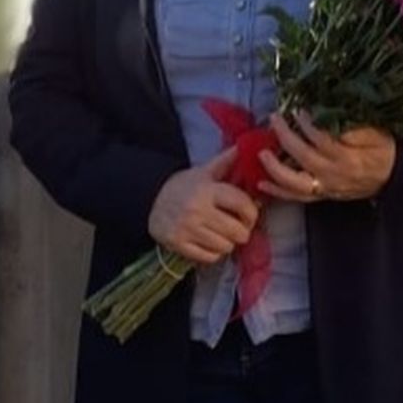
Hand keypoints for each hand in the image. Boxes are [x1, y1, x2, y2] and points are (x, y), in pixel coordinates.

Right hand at [148, 148, 261, 263]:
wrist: (149, 199)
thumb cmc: (184, 186)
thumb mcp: (204, 172)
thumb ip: (227, 161)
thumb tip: (247, 145)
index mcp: (207, 190)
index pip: (243, 205)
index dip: (252, 213)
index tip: (249, 215)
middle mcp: (197, 210)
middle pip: (238, 231)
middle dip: (242, 231)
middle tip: (237, 228)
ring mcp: (186, 229)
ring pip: (226, 247)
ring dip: (228, 243)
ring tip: (222, 235)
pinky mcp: (177, 244)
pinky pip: (209, 257)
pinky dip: (214, 253)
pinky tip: (209, 243)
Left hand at [258, 112, 394, 202]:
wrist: (393, 176)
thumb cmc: (384, 149)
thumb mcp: (376, 133)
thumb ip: (354, 127)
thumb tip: (329, 118)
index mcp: (349, 157)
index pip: (321, 139)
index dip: (307, 124)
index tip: (297, 110)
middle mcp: (334, 174)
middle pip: (303, 156)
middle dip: (285, 136)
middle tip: (274, 119)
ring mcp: (326, 187)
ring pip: (295, 182)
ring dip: (275, 168)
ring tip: (261, 153)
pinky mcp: (322, 195)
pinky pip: (297, 197)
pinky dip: (278, 191)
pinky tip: (261, 183)